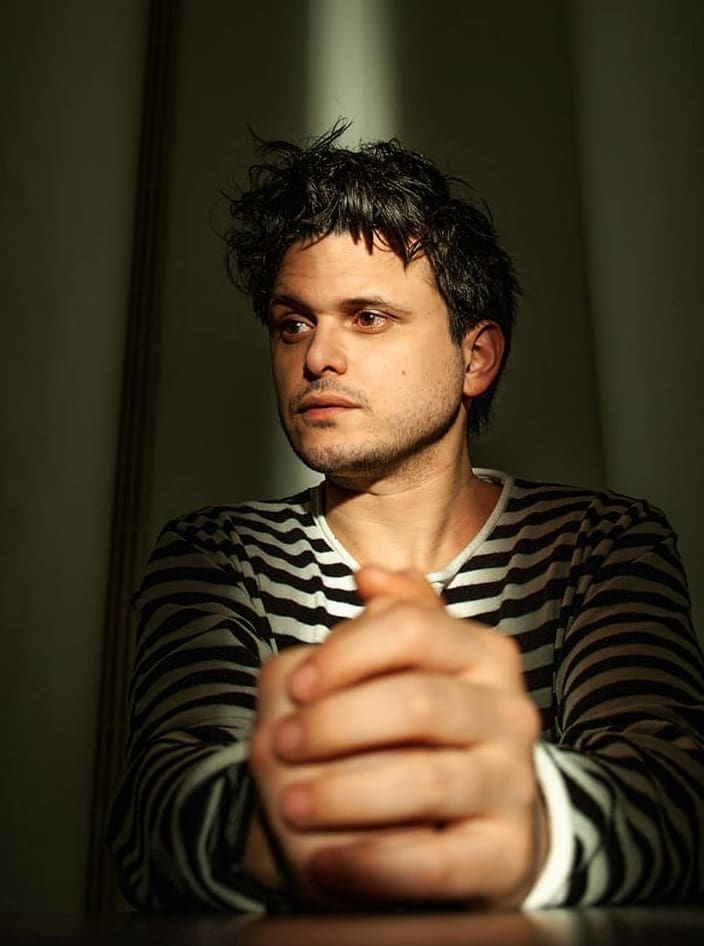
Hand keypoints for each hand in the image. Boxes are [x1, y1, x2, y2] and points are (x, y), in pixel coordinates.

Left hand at [251, 567, 545, 906]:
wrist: (481, 818)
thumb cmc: (432, 729)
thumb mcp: (420, 663)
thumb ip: (397, 617)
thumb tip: (370, 577)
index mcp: (485, 656)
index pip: (411, 630)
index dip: (344, 654)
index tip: (295, 686)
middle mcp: (510, 714)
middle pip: (417, 702)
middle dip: (336, 723)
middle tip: (281, 744)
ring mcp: (513, 784)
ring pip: (426, 782)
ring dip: (344, 793)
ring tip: (290, 804)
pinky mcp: (505, 854)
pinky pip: (435, 863)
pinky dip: (371, 864)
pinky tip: (323, 862)